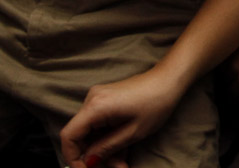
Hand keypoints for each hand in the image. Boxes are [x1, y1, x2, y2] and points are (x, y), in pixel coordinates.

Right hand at [60, 67, 186, 167]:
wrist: (169, 80)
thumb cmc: (155, 102)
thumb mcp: (132, 133)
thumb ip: (107, 148)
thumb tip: (89, 161)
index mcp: (95, 107)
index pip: (69, 136)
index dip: (73, 157)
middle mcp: (92, 100)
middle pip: (81, 136)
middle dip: (95, 156)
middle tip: (116, 167)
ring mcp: (98, 99)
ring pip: (92, 133)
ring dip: (105, 149)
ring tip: (124, 161)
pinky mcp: (105, 100)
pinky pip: (99, 124)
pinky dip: (108, 138)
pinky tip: (123, 147)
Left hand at [226, 30, 238, 102]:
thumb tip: (235, 60)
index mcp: (233, 55)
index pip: (219, 71)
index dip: (224, 76)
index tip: (227, 80)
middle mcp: (235, 69)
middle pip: (224, 84)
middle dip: (228, 87)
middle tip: (233, 90)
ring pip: (231, 96)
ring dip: (234, 97)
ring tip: (238, 98)